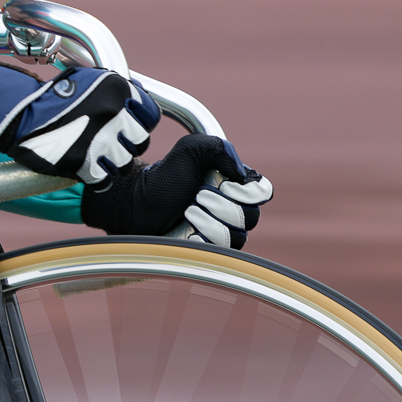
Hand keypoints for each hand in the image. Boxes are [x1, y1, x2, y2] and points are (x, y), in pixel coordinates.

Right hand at [0, 64, 158, 185]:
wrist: (18, 113)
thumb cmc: (51, 97)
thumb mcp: (87, 80)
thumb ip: (115, 91)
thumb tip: (138, 100)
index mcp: (117, 89)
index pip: (150, 115)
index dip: (140, 123)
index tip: (130, 128)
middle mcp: (113, 113)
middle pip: (140, 141)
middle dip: (128, 144)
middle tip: (111, 143)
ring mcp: (100, 139)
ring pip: (124, 163)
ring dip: (113, 163)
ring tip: (98, 157)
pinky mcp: (83, 162)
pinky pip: (104, 180)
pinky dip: (97, 178)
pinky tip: (88, 171)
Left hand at [80, 133, 273, 248]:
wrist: (139, 202)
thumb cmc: (166, 176)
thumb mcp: (190, 150)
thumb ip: (218, 148)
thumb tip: (241, 174)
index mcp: (235, 186)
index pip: (262, 192)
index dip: (247, 192)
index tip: (223, 184)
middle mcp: (234, 210)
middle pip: (251, 217)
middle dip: (223, 206)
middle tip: (197, 195)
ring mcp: (223, 234)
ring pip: (236, 237)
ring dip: (209, 222)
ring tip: (188, 211)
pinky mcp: (208, 252)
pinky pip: (219, 253)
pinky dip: (202, 240)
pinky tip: (186, 231)